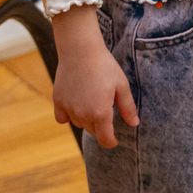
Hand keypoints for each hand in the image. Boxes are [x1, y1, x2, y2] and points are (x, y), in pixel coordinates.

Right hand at [50, 25, 137, 148]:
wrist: (80, 50)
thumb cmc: (105, 66)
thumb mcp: (122, 86)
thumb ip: (128, 108)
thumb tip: (134, 124)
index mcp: (101, 113)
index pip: (105, 139)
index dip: (111, 142)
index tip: (114, 140)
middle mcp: (83, 115)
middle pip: (92, 131)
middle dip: (101, 126)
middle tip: (106, 107)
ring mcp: (68, 108)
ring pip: (79, 124)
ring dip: (86, 119)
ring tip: (93, 100)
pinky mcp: (58, 101)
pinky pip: (62, 118)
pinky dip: (69, 115)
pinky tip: (76, 105)